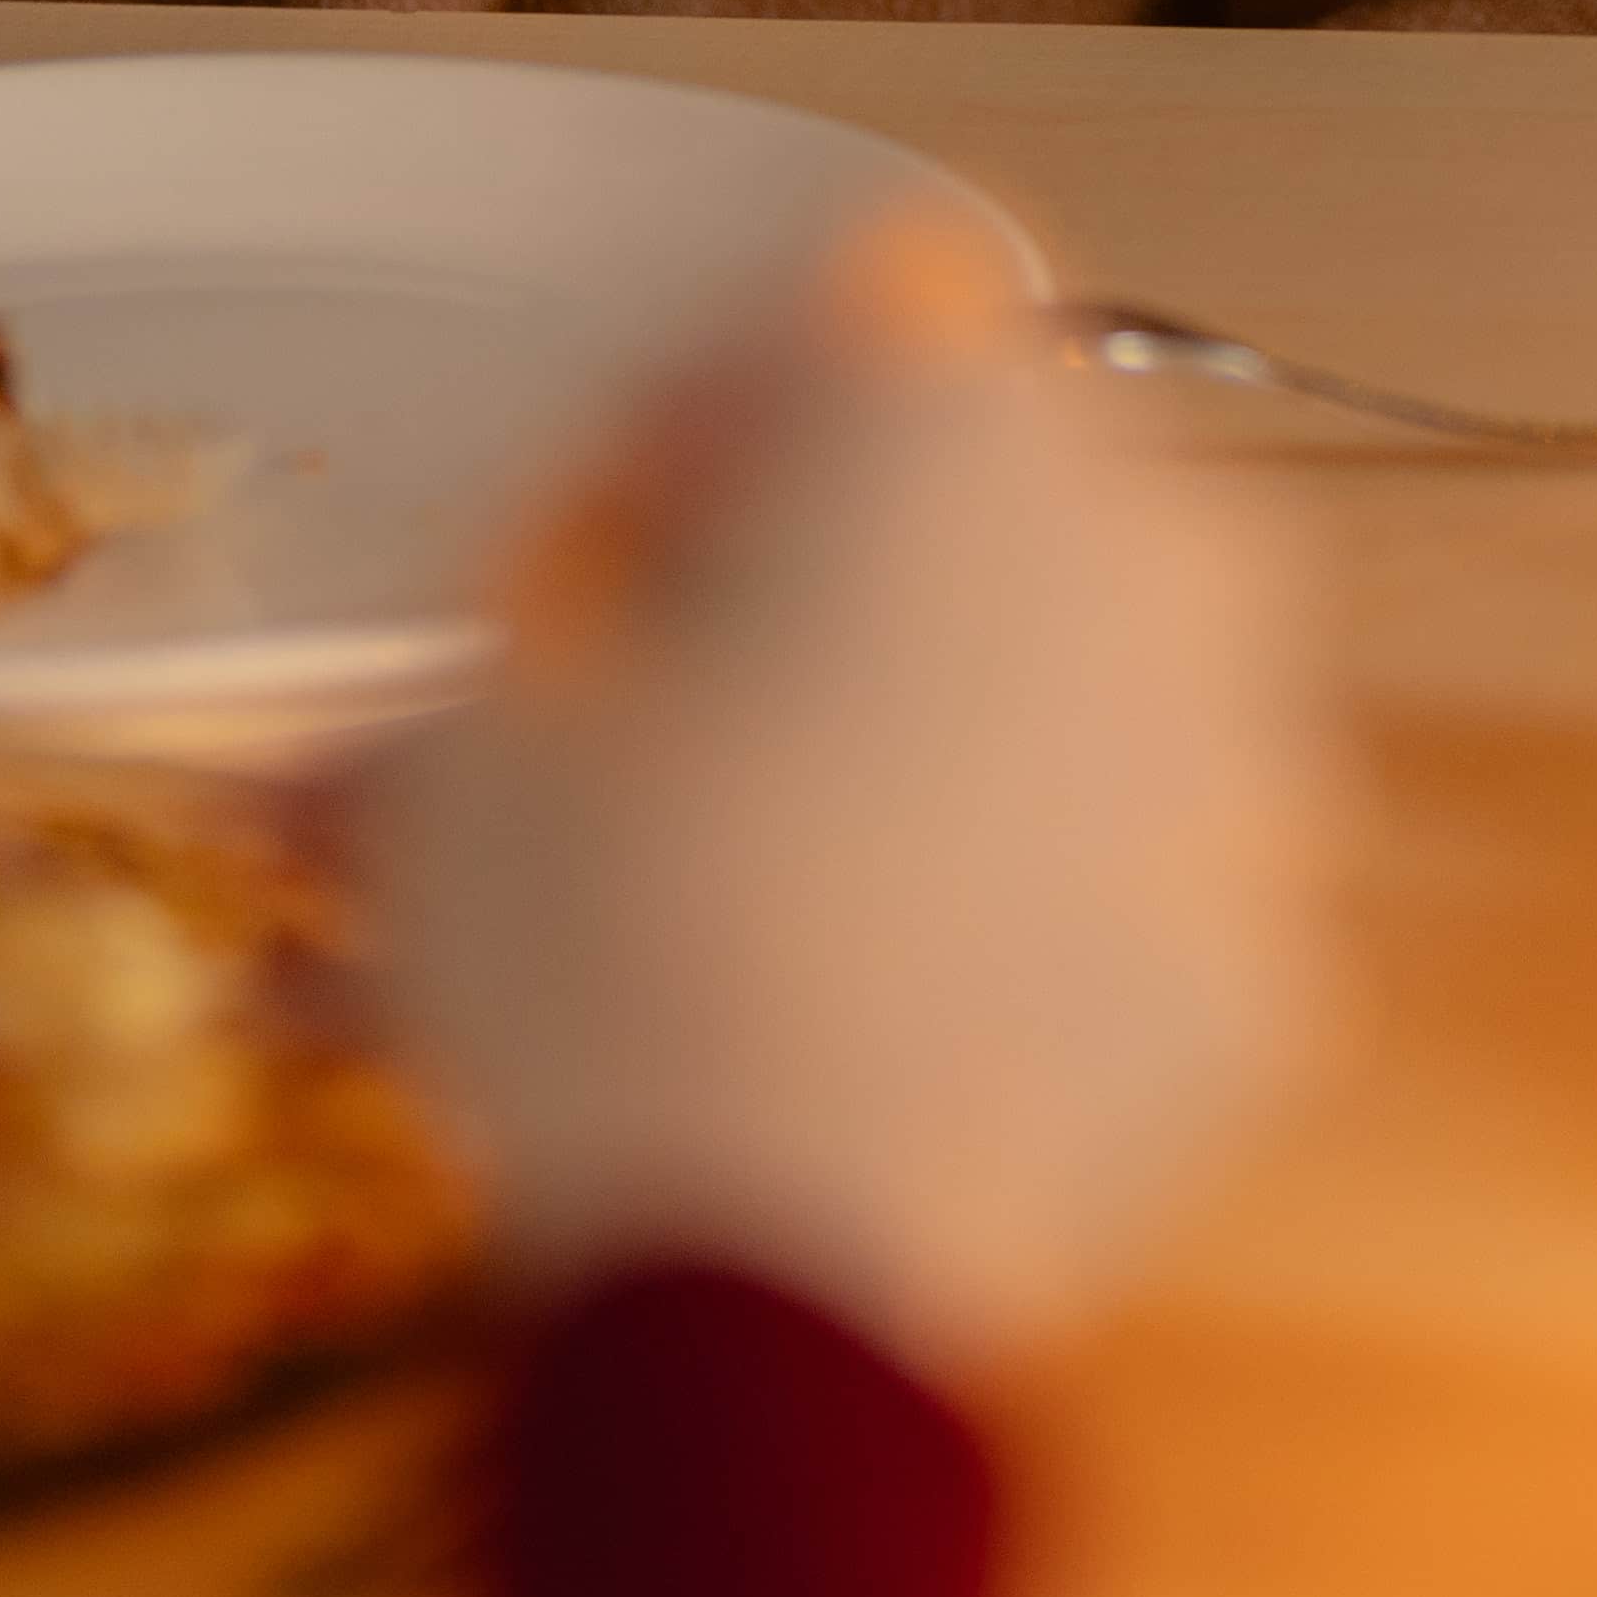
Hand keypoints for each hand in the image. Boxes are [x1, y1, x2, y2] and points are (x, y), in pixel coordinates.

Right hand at [337, 220, 1338, 1372]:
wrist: (782, 1273)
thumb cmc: (611, 944)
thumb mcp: (456, 784)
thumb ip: (425, 724)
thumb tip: (334, 784)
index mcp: (952, 422)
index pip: (827, 323)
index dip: (689, 436)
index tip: (592, 571)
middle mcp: (1152, 550)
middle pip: (967, 513)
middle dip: (810, 604)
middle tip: (648, 747)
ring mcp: (1242, 771)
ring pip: (1062, 710)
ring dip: (918, 770)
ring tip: (733, 921)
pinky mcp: (1262, 971)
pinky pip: (1120, 905)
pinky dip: (1013, 944)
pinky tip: (854, 1036)